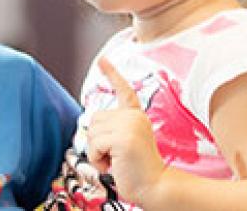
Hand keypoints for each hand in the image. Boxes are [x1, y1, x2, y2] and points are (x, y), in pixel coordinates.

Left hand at [87, 57, 164, 204]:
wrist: (155, 186)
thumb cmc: (137, 169)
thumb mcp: (124, 142)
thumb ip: (112, 130)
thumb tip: (90, 126)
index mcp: (135, 116)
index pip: (123, 90)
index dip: (112, 73)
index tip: (102, 59)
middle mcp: (133, 116)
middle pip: (94, 119)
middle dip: (98, 141)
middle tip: (116, 155)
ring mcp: (129, 125)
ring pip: (92, 133)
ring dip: (98, 152)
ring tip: (117, 160)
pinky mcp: (123, 137)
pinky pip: (94, 145)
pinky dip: (98, 159)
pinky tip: (115, 164)